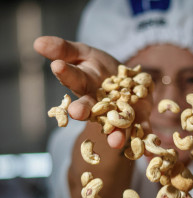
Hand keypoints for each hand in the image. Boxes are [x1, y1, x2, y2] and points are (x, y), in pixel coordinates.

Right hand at [34, 36, 151, 148]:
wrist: (126, 80)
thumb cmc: (99, 68)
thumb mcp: (83, 53)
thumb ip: (64, 49)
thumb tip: (37, 42)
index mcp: (84, 86)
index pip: (73, 78)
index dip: (66, 73)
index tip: (58, 67)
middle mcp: (99, 104)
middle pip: (90, 108)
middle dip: (83, 111)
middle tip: (76, 113)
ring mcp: (118, 113)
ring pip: (115, 125)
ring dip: (115, 135)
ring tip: (115, 142)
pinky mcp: (138, 119)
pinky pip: (142, 131)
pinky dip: (146, 143)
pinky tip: (149, 155)